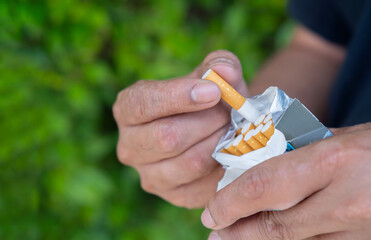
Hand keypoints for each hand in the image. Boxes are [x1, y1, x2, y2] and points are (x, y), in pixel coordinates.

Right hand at [113, 50, 248, 207]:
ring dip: (219, 143)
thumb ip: (219, 65)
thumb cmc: (207, 99)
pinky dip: (224, 165)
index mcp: (128, 109)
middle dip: (208, 122)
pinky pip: (205, 185)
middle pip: (167, 137)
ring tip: (233, 129)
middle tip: (231, 112)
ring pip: (189, 162)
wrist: (214, 129)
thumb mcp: (212, 75)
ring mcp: (150, 176)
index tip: (213, 91)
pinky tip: (232, 150)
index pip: (143, 104)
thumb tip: (223, 70)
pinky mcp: (175, 196)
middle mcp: (130, 146)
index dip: (179, 97)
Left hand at [202, 119, 370, 238]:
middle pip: (276, 227)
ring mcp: (369, 234)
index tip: (211, 213)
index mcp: (336, 160)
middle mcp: (349, 202)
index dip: (230, 203)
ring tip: (242, 237)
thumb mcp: (351, 137)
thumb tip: (267, 157)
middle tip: (217, 233)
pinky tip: (287, 239)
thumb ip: (308, 149)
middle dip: (239, 232)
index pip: (264, 186)